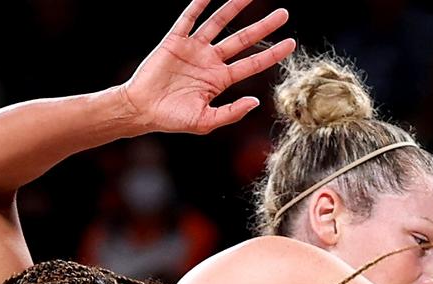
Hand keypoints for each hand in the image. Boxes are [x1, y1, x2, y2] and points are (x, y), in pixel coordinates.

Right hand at [120, 0, 295, 134]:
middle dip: (263, 26)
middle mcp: (210, 61)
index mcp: (220, 80)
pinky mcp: (175, 41)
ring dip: (234, 8)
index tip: (291, 43)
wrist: (141, 110)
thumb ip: (231, 113)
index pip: (252, 64)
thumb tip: (255, 102)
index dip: (272, 54)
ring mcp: (194, 49)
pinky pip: (188, 19)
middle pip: (242, 39)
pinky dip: (198, 5)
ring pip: (219, 23)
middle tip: (284, 13)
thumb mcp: (205, 122)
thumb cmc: (172, 119)